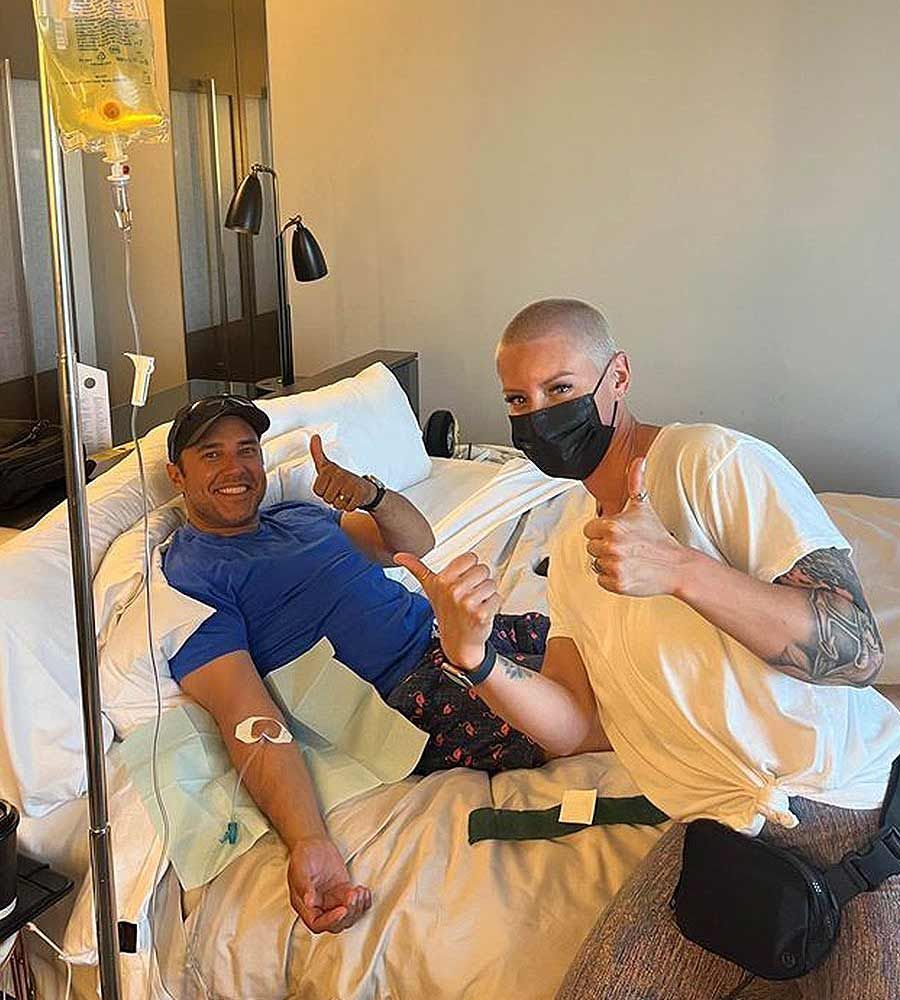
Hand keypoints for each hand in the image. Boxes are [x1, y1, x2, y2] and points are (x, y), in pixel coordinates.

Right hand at [288, 835, 371, 933]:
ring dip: (357, 907)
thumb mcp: (300, 868)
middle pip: (336, 923)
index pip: (317, 924)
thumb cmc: (303, 856)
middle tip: (352, 895)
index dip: (331, 921)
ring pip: (348, 916)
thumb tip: (309, 902)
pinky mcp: (344, 892)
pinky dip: (364, 902)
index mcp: (304, 905)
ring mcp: (333, 900)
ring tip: (359, 891)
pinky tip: (364, 891)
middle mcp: (319, 906)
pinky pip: (356, 904)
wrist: (313, 844)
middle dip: (348, 913)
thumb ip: (303, 885)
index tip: (342, 910)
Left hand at [310, 434, 377, 511]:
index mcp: (330, 469)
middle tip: (340, 491)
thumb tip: (314, 436)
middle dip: (333, 499)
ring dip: (341, 503)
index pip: (317, 491)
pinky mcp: (360, 494)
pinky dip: (350, 506)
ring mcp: (351, 483)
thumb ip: (317, 453)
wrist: (366, 489)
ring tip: (347, 495)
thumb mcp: (327, 466)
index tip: (331, 485)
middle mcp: (340, 474)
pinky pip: (347, 508)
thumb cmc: (343, 478)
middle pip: (326, 499)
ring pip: (337, 504)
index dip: (324, 492)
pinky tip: (354, 499)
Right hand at [395, 552, 499, 670]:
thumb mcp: (430, 588)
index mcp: (442, 580)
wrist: (457, 642)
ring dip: (486, 595)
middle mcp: (454, 590)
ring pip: (491, 584)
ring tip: (475, 604)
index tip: (462, 580)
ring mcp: (467, 603)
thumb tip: (400, 557)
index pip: (471, 558)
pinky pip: (497, 598)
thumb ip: (417, 568)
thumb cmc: (446, 613)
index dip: (469, 569)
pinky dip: (493, 605)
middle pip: (483, 569)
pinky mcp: (481, 614)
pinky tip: (481, 612)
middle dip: (479, 582)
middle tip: (469, 595)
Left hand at [584, 457, 685, 597]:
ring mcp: (614, 565)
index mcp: (613, 526)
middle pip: (591, 547)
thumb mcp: (644, 507)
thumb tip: (638, 460)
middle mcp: (611, 546)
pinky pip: (601, 580)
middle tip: (625, 547)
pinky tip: (628, 570)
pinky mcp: (617, 583)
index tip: (618, 534)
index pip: (589, 529)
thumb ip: (635, 482)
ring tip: (628, 558)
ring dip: (608, 562)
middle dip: (605, 547)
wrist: (676, 566)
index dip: (602, 532)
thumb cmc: (658, 537)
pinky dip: (612, 578)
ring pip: (596, 563)